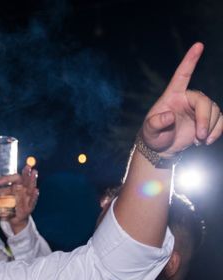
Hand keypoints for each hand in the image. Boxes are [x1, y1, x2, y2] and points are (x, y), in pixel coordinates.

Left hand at [9, 165, 38, 231]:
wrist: (14, 218)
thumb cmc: (7, 205)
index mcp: (16, 185)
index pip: (14, 178)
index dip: (7, 179)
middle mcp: (23, 189)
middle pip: (25, 179)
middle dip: (26, 173)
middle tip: (27, 167)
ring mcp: (27, 197)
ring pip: (31, 187)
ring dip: (32, 180)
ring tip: (34, 172)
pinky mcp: (29, 206)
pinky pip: (33, 200)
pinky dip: (34, 196)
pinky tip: (36, 190)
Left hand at [141, 42, 222, 156]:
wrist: (161, 147)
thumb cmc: (153, 135)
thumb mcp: (149, 130)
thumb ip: (156, 123)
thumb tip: (170, 116)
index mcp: (173, 95)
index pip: (182, 75)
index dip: (190, 60)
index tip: (198, 45)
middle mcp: (188, 98)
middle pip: (204, 101)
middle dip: (205, 120)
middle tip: (200, 137)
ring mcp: (198, 109)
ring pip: (215, 111)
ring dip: (210, 127)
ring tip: (200, 140)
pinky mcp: (207, 119)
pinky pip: (221, 120)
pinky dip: (218, 131)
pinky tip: (207, 140)